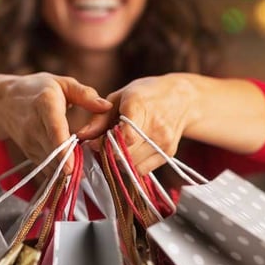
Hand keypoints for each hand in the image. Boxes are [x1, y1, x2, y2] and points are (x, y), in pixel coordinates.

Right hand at [0, 73, 111, 173]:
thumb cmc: (38, 89)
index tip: (72, 168)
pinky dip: (60, 170)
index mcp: (45, 105)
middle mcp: (34, 125)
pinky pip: (47, 167)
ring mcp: (29, 142)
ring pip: (50, 163)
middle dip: (73, 165)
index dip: (63, 150)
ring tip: (85, 170)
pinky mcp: (29, 152)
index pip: (54, 130)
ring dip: (68, 169)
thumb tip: (107, 107)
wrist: (4, 102)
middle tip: (92, 170)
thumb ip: (85, 95)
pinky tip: (73, 167)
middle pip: (53, 152)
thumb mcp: (62, 84)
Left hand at [79, 74, 196, 174]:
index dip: (105, 144)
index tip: (95, 142)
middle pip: (125, 153)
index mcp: (140, 106)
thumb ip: (99, 118)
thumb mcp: (119, 97)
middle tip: (103, 145)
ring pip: (132, 165)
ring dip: (119, 161)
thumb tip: (82, 136)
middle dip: (108, 153)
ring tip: (117, 147)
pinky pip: (143, 170)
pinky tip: (130, 153)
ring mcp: (164, 141)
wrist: (182, 98)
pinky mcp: (169, 153)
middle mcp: (156, 125)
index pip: (124, 137)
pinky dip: (131, 166)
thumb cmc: (145, 94)